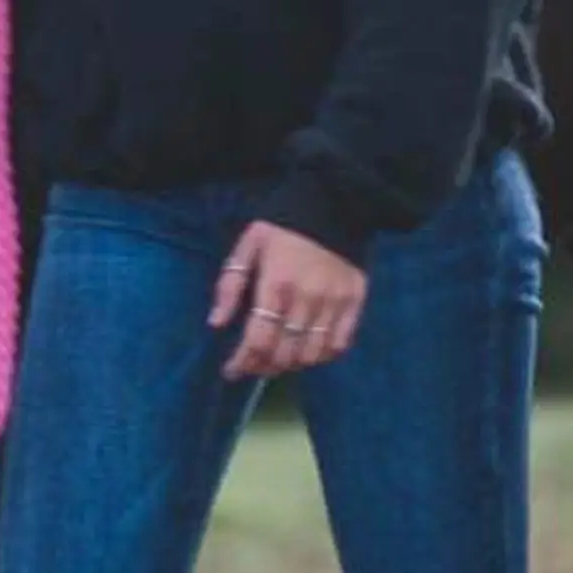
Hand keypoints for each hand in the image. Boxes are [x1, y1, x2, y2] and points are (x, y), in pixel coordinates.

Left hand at [209, 222, 366, 379]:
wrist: (333, 202)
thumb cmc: (283, 225)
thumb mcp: (249, 244)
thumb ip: (230, 284)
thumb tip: (216, 323)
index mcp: (277, 284)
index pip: (259, 339)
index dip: (242, 362)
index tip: (230, 370)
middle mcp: (307, 299)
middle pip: (285, 353)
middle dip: (263, 366)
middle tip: (251, 365)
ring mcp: (335, 303)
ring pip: (312, 355)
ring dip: (291, 364)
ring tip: (277, 359)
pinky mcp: (355, 302)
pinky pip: (339, 345)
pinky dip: (321, 355)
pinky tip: (307, 349)